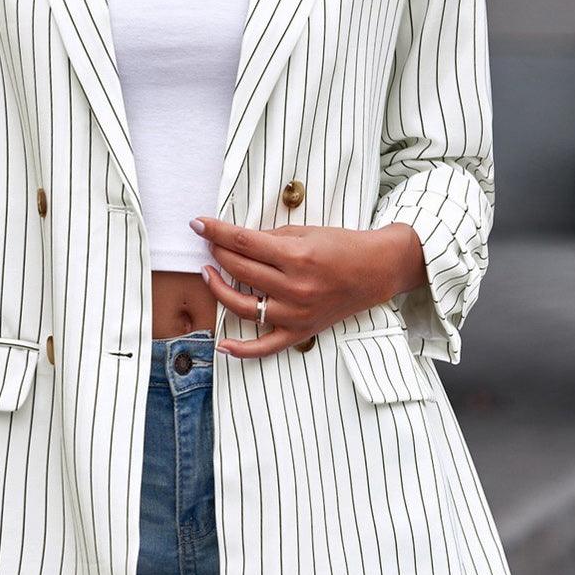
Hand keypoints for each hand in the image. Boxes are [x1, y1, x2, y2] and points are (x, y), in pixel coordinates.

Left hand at [191, 217, 421, 358]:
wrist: (376, 271)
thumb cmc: (342, 246)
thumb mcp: (306, 232)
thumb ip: (270, 237)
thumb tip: (236, 240)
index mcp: (297, 257)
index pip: (244, 242)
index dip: (216, 232)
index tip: (198, 224)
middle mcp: (294, 287)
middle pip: (240, 269)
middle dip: (218, 252)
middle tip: (209, 243)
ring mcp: (296, 313)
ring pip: (243, 306)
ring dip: (219, 289)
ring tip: (208, 273)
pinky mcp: (301, 331)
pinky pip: (266, 347)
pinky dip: (242, 350)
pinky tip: (222, 344)